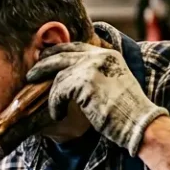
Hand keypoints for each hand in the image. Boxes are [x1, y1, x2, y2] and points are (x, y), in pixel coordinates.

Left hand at [25, 42, 167, 154]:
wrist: (139, 122)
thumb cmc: (126, 111)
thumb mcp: (112, 83)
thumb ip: (94, 74)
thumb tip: (67, 76)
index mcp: (108, 55)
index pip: (76, 46)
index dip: (57, 51)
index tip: (44, 57)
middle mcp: (100, 57)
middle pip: (61, 55)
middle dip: (44, 64)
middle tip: (31, 74)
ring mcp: (92, 68)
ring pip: (58, 76)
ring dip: (53, 96)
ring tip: (55, 109)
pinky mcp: (84, 82)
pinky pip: (58, 91)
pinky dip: (55, 105)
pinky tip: (58, 115)